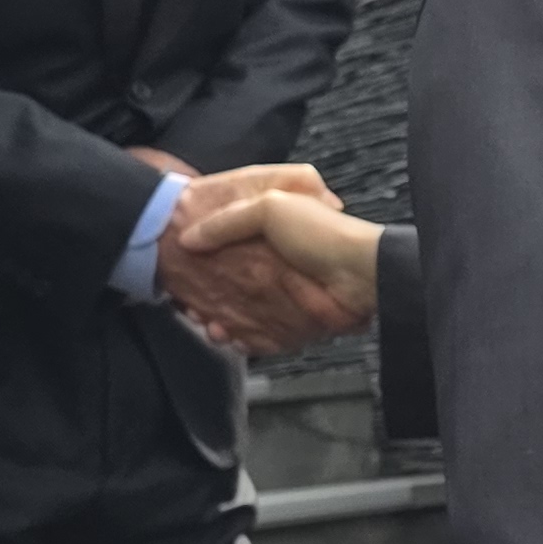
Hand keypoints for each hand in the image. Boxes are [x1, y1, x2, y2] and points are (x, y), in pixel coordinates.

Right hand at [152, 160, 359, 354]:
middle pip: (227, 281)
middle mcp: (272, 265)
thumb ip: (229, 220)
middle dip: (204, 292)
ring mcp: (279, 297)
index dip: (202, 254)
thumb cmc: (321, 234)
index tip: (182, 260)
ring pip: (237, 310)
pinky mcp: (287, 324)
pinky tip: (223, 334)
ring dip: (217, 317)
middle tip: (183, 299)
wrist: (361, 275)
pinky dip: (238, 337)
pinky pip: (256, 334)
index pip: (225, 245)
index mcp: (267, 235)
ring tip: (202, 320)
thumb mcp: (271, 206)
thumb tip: (190, 238)